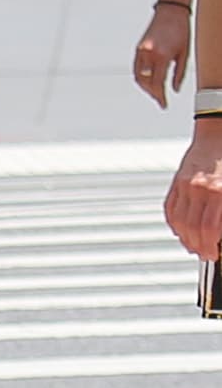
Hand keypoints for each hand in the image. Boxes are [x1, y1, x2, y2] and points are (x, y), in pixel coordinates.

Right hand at [134, 6, 190, 107]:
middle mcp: (148, 55)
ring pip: (138, 76)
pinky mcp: (139, 48)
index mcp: (161, 56)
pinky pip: (136, 68)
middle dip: (152, 94)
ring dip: (145, 87)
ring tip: (155, 93)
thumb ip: (179, 73)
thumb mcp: (184, 53)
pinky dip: (141, 77)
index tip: (164, 105)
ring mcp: (141, 51)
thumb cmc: (181, 29)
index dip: (160, 96)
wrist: (171, 10)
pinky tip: (148, 81)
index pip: (158, 83)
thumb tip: (174, 90)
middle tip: (160, 100)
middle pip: (146, 82)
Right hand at [165, 120, 221, 259]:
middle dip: (198, 246)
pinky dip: (174, 223)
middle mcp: (200, 189)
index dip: (210, 247)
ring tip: (192, 245)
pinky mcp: (177, 181)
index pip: (209, 230)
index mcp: (219, 191)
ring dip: (185, 238)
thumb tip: (219, 233)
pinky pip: (170, 209)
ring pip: (179, 222)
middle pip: (193, 228)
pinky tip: (181, 230)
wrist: (220, 133)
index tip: (212, 255)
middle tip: (204, 254)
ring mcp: (186, 185)